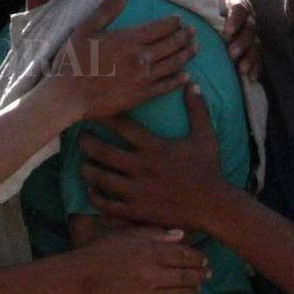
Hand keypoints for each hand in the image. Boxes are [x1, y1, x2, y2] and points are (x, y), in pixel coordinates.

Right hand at [50, 0, 194, 119]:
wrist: (68, 96)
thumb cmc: (73, 60)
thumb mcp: (86, 28)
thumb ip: (107, 8)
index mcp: (130, 38)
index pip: (163, 26)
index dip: (175, 22)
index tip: (180, 19)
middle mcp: (142, 57)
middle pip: (173, 43)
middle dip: (186, 36)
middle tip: (193, 32)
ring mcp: (144, 78)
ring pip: (175, 64)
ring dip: (188, 54)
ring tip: (196, 48)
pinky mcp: (142, 95)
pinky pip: (167, 86)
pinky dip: (179, 79)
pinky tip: (186, 75)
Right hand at [70, 225, 207, 293]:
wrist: (80, 282)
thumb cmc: (102, 254)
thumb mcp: (126, 236)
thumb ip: (155, 234)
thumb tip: (182, 235)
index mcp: (148, 253)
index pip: (183, 256)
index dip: (198, 258)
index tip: (204, 259)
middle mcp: (150, 275)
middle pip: (185, 276)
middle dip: (200, 275)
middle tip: (209, 274)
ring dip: (192, 292)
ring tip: (198, 288)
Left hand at [79, 85, 235, 235]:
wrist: (214, 206)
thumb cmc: (208, 169)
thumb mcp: (206, 136)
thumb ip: (197, 109)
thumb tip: (193, 83)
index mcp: (155, 147)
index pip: (124, 127)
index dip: (106, 118)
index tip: (94, 113)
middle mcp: (142, 167)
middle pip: (105, 153)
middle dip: (88, 144)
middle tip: (79, 139)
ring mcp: (138, 190)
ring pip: (102, 179)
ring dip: (88, 171)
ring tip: (82, 165)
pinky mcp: (137, 210)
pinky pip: (109, 204)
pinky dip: (97, 197)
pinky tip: (92, 191)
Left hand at [222, 0, 261, 80]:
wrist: (218, 5)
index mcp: (237, 0)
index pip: (240, 7)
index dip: (235, 19)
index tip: (225, 31)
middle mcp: (248, 17)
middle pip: (250, 28)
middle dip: (242, 42)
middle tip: (231, 53)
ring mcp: (252, 33)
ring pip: (255, 45)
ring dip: (249, 57)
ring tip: (241, 69)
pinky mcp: (252, 47)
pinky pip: (258, 58)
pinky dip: (256, 67)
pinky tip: (251, 77)